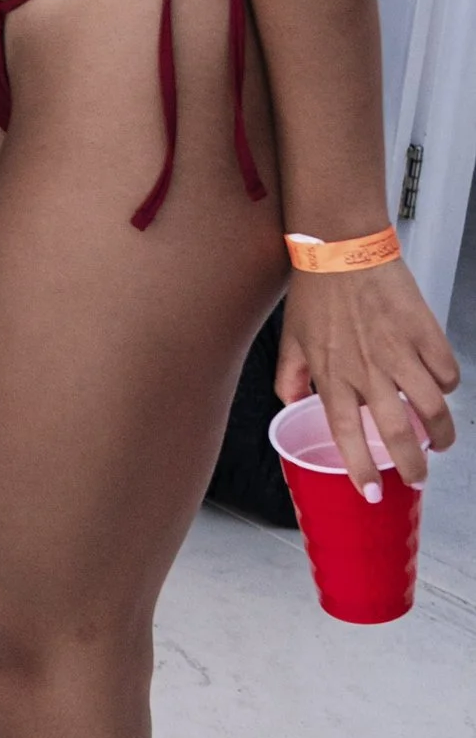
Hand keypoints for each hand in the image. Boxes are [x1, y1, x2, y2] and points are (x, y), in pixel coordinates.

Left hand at [275, 256, 457, 493]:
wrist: (341, 244)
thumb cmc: (315, 289)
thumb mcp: (291, 337)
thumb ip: (290, 376)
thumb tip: (290, 403)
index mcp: (332, 374)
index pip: (346, 435)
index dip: (360, 470)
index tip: (371, 493)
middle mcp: (367, 369)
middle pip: (397, 433)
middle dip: (412, 467)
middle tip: (418, 478)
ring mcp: (399, 350)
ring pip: (433, 408)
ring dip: (441, 433)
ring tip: (439, 442)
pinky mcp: (424, 331)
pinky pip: (447, 372)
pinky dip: (447, 387)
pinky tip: (440, 389)